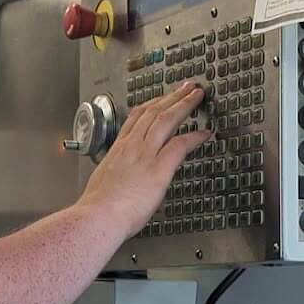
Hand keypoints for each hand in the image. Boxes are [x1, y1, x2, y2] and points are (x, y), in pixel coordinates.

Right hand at [78, 81, 210, 238]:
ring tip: (196, 95)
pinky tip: (205, 133)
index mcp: (118, 149)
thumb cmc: (98, 207)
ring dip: (184, 104)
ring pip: (167, 119)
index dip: (152, 104)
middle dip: (171, 96)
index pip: (136, 118)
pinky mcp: (159, 168)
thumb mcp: (103, 181)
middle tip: (185, 86)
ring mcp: (145, 154)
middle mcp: (131, 146)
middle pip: (153, 111)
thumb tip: (123, 180)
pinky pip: (181, 144)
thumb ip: (117, 174)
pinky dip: (195, 136)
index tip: (161, 98)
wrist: (98, 216)